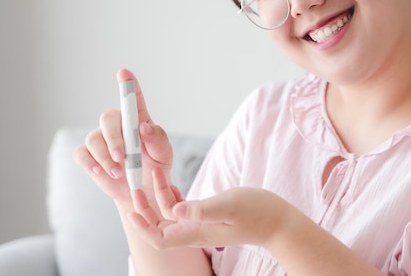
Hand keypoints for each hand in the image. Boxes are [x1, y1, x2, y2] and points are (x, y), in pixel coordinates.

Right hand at [73, 68, 174, 203]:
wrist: (141, 194)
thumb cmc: (155, 169)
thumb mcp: (163, 155)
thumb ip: (157, 140)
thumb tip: (143, 128)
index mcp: (138, 120)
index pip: (133, 99)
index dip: (128, 84)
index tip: (124, 72)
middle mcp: (117, 126)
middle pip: (107, 119)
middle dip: (113, 138)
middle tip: (122, 158)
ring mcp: (101, 140)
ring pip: (93, 139)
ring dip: (105, 158)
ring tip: (119, 173)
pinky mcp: (89, 156)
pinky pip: (82, 154)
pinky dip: (90, 163)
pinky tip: (100, 172)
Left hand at [128, 170, 291, 249]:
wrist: (278, 221)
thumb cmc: (257, 213)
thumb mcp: (228, 206)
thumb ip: (202, 209)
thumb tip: (176, 210)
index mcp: (196, 232)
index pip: (159, 238)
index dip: (143, 226)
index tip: (132, 209)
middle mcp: (195, 231)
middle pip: (160, 226)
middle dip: (146, 208)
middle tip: (138, 186)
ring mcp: (201, 224)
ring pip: (171, 215)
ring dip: (159, 197)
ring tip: (157, 173)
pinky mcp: (208, 216)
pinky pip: (183, 209)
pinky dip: (173, 197)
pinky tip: (172, 183)